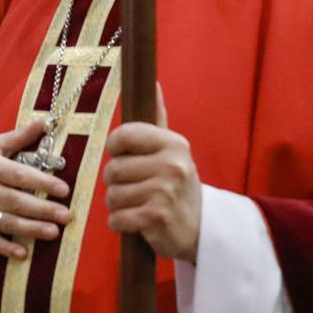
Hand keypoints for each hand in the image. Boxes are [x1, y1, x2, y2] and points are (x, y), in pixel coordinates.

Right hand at [0, 117, 71, 260]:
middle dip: (42, 209)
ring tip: (53, 233)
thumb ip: (19, 137)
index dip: (42, 182)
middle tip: (66, 215)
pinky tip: (23, 253)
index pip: (19, 176)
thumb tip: (44, 123)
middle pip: (16, 201)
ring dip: (30, 229)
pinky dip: (5, 248)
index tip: (64, 189)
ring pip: (6, 222)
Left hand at [102, 86, 201, 262]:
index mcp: (174, 143)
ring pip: (112, 196)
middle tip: (138, 190)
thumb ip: (159, 119)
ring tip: (140, 205)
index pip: (123, 136)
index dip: (116, 150)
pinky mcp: (156, 217)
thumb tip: (153, 83)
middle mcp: (172, 164)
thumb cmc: (177, 186)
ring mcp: (164, 191)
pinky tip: (139, 223)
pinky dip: (121, 224)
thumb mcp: (173, 151)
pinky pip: (116, 219)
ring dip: (119, 206)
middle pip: (113, 170)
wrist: (201, 230)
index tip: (127, 158)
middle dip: (117, 184)